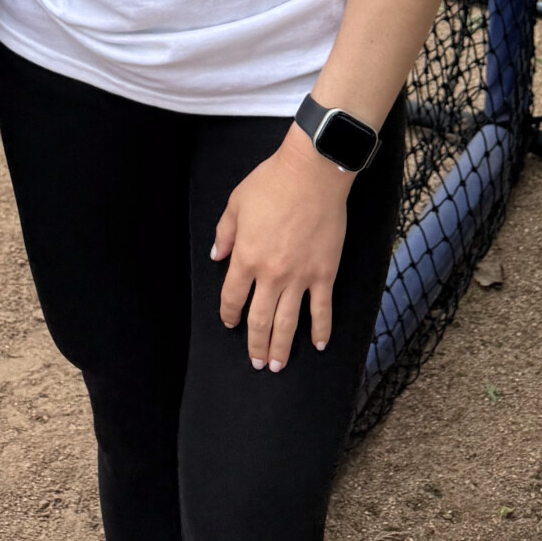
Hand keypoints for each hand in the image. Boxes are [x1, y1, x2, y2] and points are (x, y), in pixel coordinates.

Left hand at [211, 127, 351, 369]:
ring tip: (277, 366)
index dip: (228, 314)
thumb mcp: (236, 203)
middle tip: (257, 363)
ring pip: (288, 322)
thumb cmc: (271, 183)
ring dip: (281, 347)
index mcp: (246, 258)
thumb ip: (225, 234)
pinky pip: (321, 309)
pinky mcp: (324, 274)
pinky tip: (317, 345)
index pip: (232, 298)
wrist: (311, 174)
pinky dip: (320, 330)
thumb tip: (217, 257)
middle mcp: (271, 275)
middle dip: (256, 345)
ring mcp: (300, 277)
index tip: (230, 323)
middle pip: (260, 320)